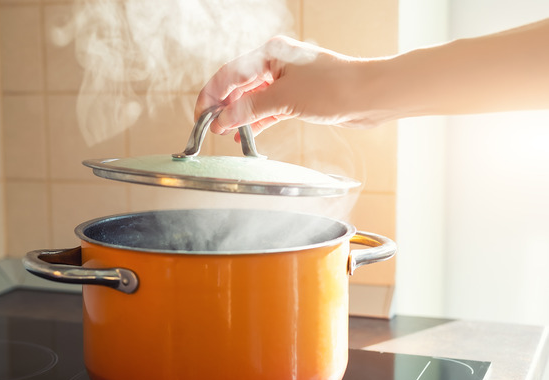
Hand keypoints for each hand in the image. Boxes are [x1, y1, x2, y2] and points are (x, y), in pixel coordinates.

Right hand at [195, 36, 373, 139]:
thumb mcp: (284, 99)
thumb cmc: (334, 87)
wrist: (369, 96)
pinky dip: (255, 121)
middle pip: (238, 86)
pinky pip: (267, 109)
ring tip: (223, 133)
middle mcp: (276, 64)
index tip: (201, 116)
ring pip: (252, 99)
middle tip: (209, 127)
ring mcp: (286, 81)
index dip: (212, 96)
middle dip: (222, 107)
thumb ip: (250, 109)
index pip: (230, 74)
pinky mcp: (296, 98)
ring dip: (238, 116)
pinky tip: (244, 134)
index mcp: (270, 53)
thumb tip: (222, 120)